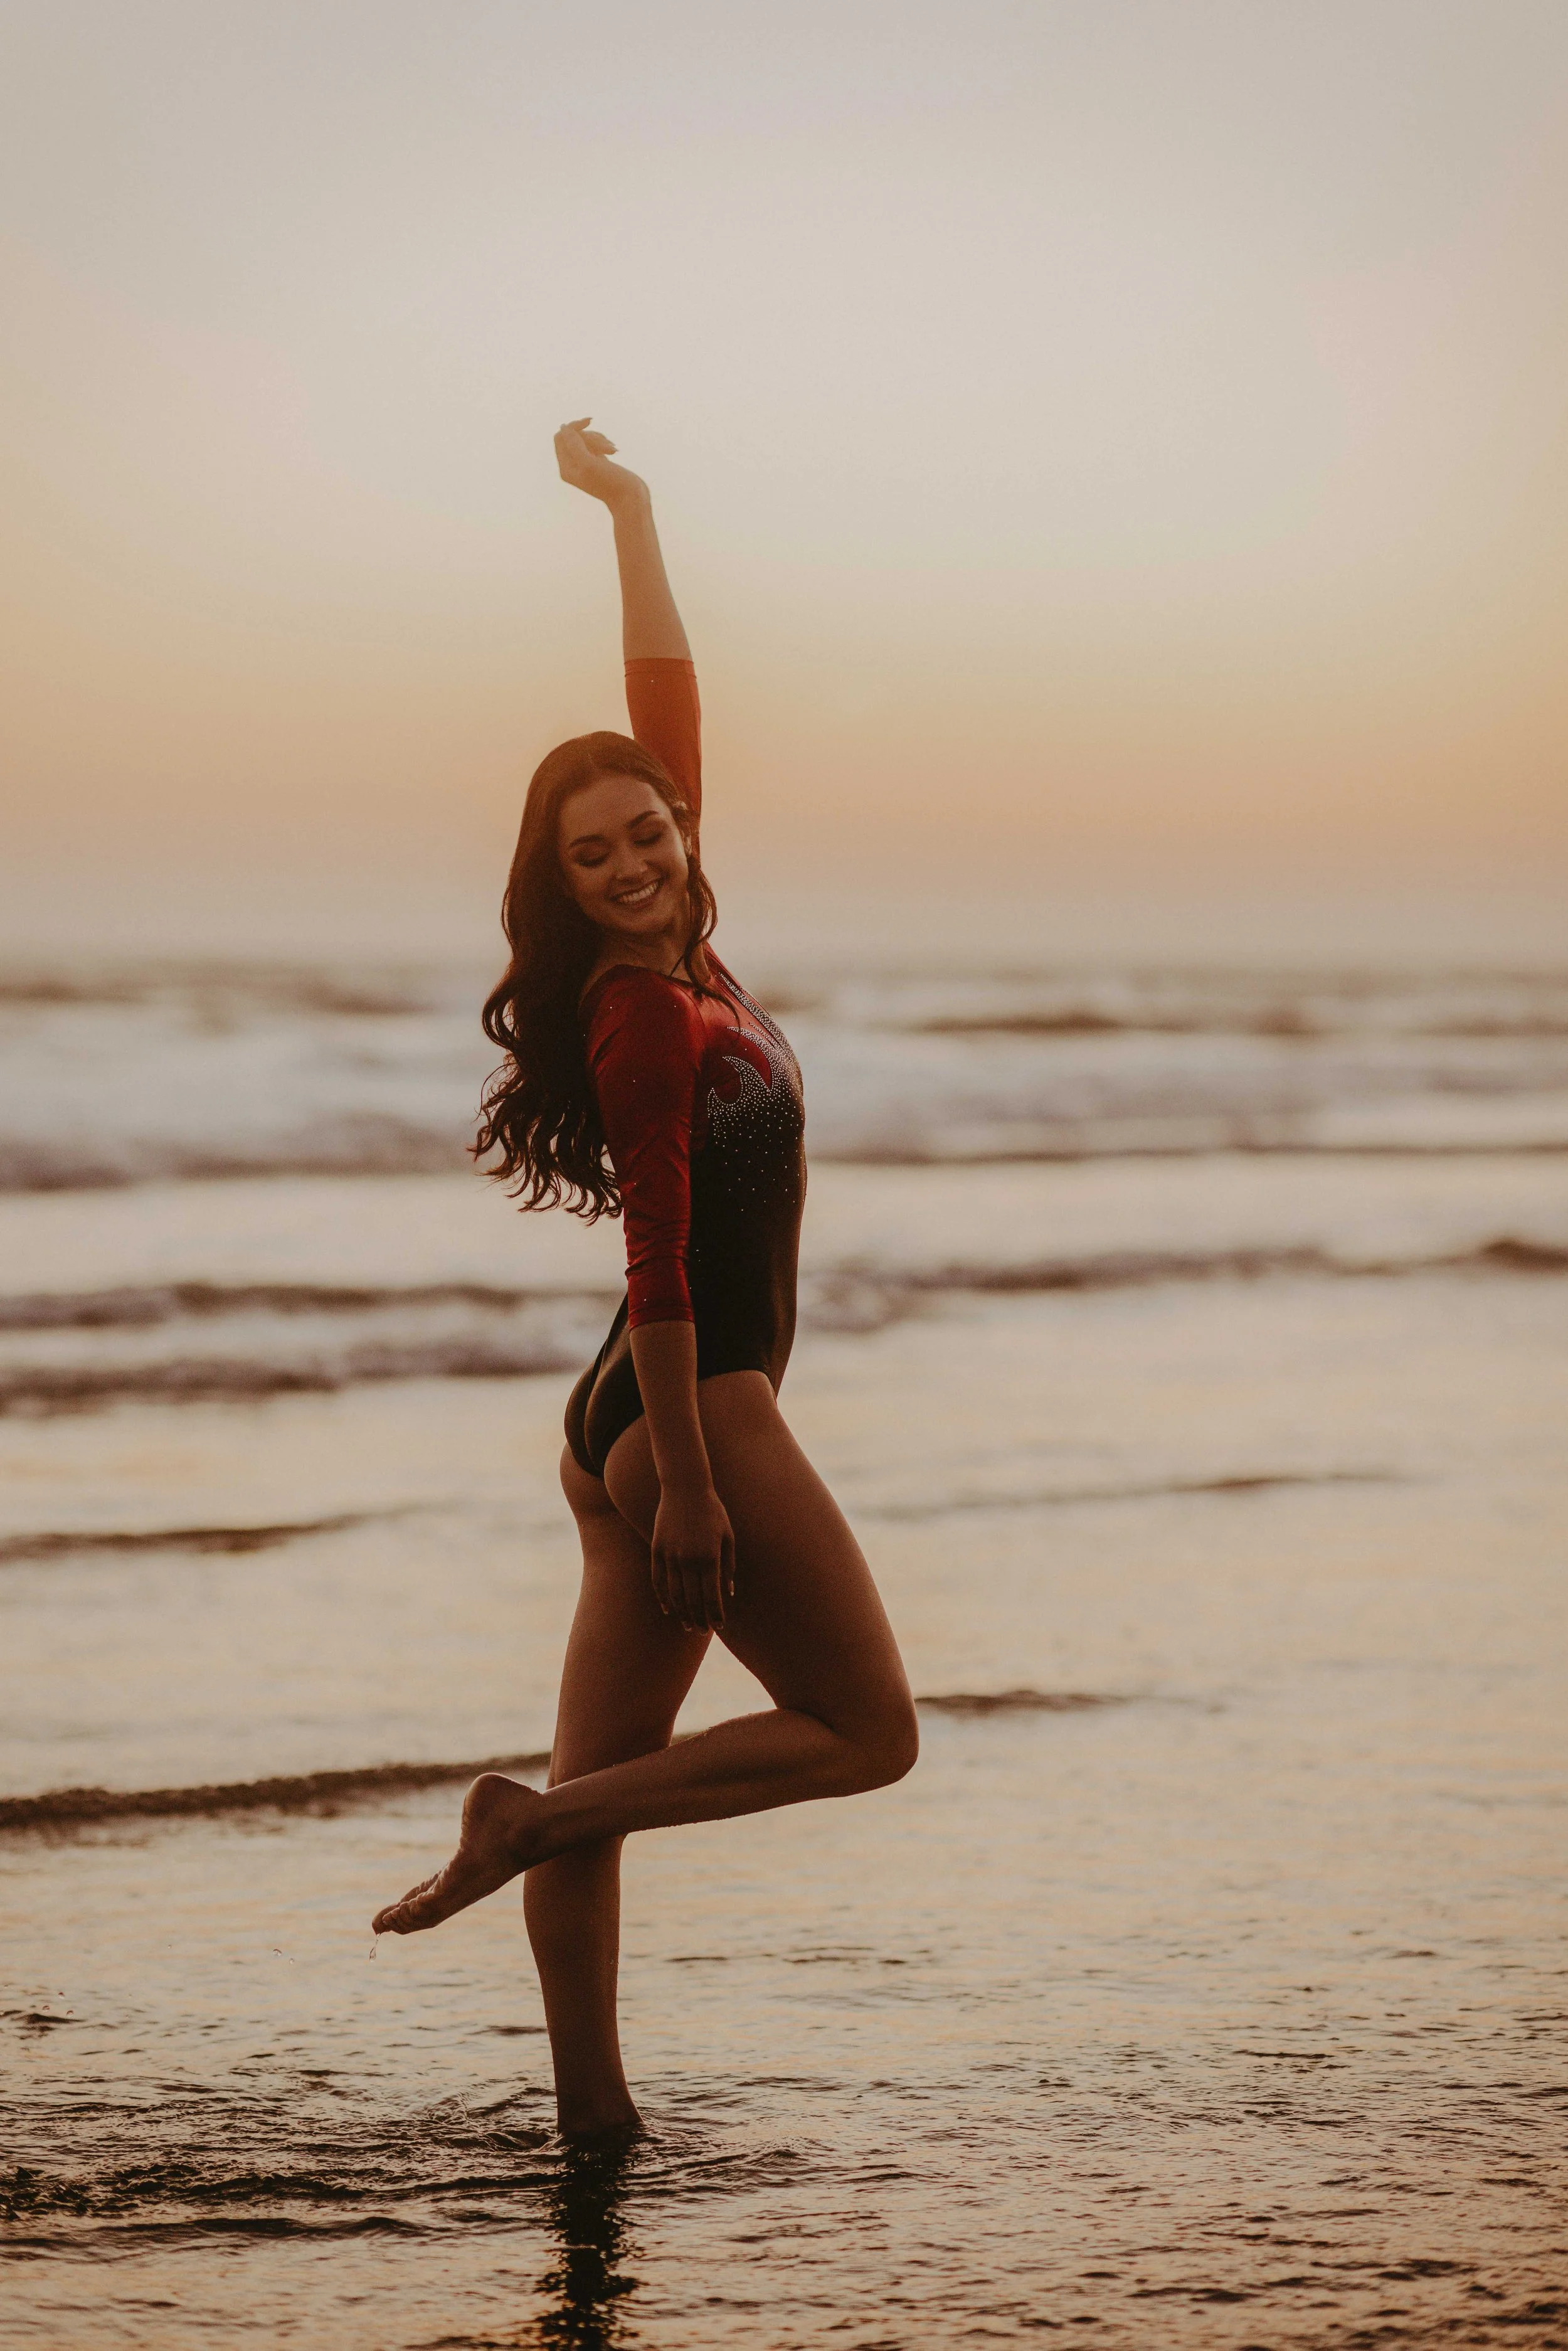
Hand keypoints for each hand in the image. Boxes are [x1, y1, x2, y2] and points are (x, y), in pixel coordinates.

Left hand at [554, 416, 646, 508]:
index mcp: (566, 469)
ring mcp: (585, 464)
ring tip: (612, 450)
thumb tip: (564, 427)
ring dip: (600, 439)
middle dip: (591, 436)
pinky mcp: (597, 462)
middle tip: (606, 447)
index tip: (589, 423)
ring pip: (586, 438)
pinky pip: (595, 443)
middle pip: (574, 436)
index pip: (561, 437)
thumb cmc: (610, 483)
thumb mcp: (589, 463)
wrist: (630, 499)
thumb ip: (573, 445)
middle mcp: (573, 467)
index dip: (573, 427)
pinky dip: (604, 443)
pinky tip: (614, 451)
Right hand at [650, 1480, 735, 1632]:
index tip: (719, 1626)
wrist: (685, 1487)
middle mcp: (689, 1559)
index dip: (715, 1615)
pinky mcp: (656, 1549)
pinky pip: (658, 1580)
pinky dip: (662, 1597)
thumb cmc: (713, 1511)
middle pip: (693, 1599)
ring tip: (688, 1625)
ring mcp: (670, 1555)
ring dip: (682, 1612)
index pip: (712, 1596)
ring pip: (674, 1593)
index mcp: (710, 1557)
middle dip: (699, 1619)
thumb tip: (729, 1593)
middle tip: (702, 1631)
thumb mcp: (728, 1536)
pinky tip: (668, 1609)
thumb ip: (729, 1566)